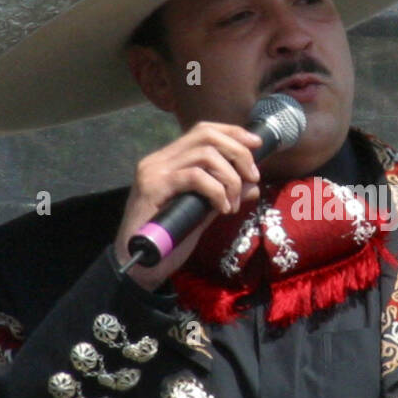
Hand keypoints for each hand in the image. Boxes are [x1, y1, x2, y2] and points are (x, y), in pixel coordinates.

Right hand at [114, 122, 262, 290]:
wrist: (140, 266)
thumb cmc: (168, 240)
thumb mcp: (203, 213)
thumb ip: (224, 195)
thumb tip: (252, 185)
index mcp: (169, 160)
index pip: (203, 131)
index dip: (233, 133)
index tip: (257, 144)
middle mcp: (159, 159)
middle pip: (206, 135)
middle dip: (238, 152)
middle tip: (253, 176)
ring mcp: (154, 171)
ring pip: (205, 155)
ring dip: (230, 178)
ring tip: (232, 203)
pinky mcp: (153, 187)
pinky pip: (195, 177)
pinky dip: (216, 190)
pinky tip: (221, 208)